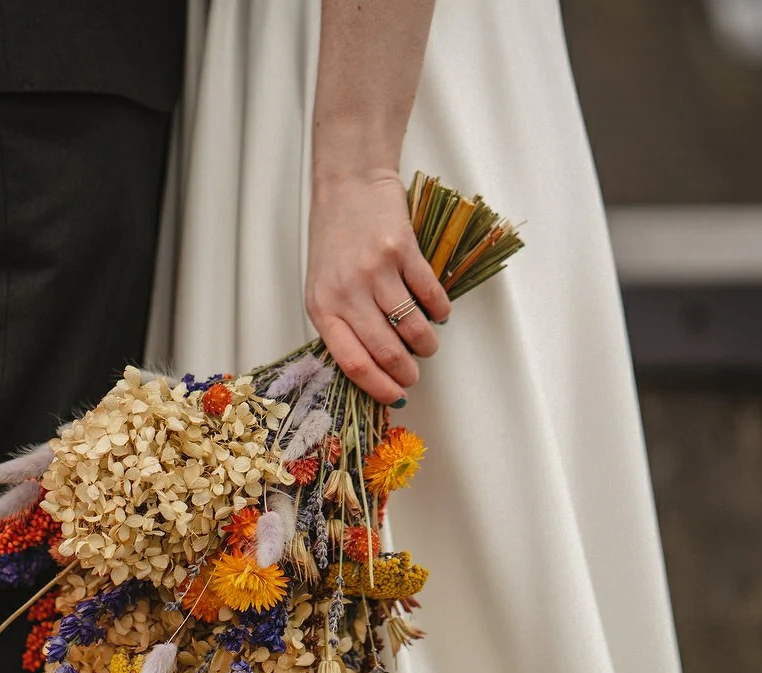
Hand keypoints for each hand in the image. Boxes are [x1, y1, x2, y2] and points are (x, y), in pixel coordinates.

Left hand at [305, 168, 450, 404]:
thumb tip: (374, 365)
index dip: (378, 386)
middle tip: (415, 374)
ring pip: (412, 327)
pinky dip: (439, 311)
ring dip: (426, 344)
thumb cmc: (335, 239)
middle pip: (386, 351)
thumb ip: (341, 321)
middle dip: (407, 372)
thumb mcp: (323, 284)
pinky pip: (430, 294)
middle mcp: (346, 292)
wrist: (350, 185)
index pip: (352, 362)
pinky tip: (438, 313)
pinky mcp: (402, 250)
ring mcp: (375, 271)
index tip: (396, 398)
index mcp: (322, 307)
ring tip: (427, 344)